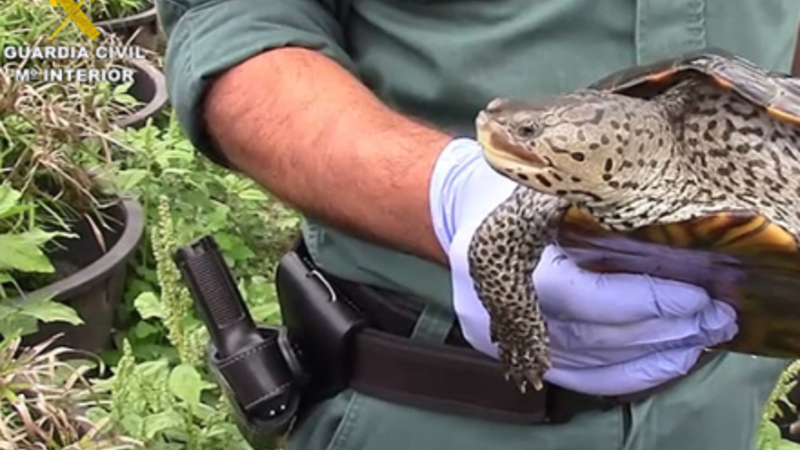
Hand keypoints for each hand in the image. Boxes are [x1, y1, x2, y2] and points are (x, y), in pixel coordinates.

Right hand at [430, 138, 737, 395]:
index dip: (640, 301)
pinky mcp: (509, 349)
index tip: (694, 295)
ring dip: (649, 357)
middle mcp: (492, 305)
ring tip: (700, 340)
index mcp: (497, 254)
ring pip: (584, 362)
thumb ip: (596, 208)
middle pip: (587, 336)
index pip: (577, 295)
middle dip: (658, 331)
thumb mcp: (548, 180)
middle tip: (714, 320)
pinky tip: (663, 362)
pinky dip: (623, 374)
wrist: (459, 206)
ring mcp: (496, 335)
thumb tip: (679, 238)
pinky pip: (573, 376)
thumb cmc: (509, 184)